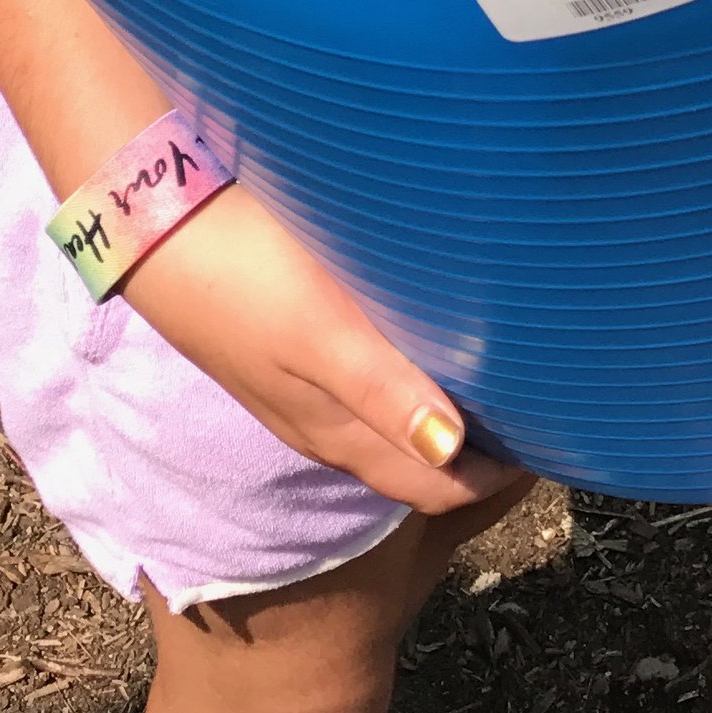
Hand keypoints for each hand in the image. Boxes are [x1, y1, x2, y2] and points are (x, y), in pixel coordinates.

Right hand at [118, 178, 523, 516]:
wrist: (150, 227)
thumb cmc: (243, 278)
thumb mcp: (320, 337)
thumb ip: (387, 393)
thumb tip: (458, 452)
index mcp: (341, 432)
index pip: (438, 484)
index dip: (499, 475)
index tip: (561, 436)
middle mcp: (327, 421)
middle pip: (421, 456)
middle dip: (485, 441)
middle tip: (552, 395)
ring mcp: (304, 383)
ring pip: (395, 417)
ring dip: (450, 404)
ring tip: (507, 363)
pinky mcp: (289, 342)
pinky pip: (369, 378)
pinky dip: (414, 370)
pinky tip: (430, 327)